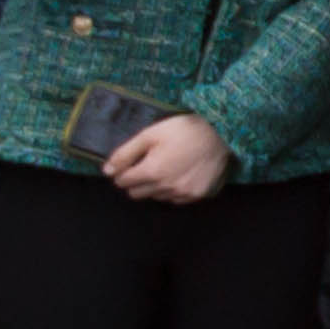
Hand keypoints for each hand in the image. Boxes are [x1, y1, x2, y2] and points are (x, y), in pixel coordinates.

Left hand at [101, 109, 232, 203]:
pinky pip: (175, 199)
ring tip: (168, 166)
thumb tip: (107, 171)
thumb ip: (125, 153)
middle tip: (148, 164)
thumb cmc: (184, 129)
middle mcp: (165, 188)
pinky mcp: (196, 196)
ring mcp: (182, 194)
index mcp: (151, 171)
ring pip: (155, 197)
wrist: (222, 133)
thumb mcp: (151, 133)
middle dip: (136, 181)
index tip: (132, 162)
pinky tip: (181, 174)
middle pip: (136, 194)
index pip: (122, 181)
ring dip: (155, 186)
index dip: (123, 170)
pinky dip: (173, 190)